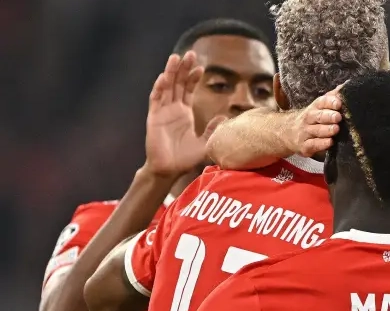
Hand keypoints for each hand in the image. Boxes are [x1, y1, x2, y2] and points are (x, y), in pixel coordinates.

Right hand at [145, 52, 218, 177]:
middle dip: (183, 68)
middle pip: (178, 83)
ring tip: (176, 57)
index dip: (194, 78)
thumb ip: (213, 130)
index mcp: (184, 113)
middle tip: (190, 53)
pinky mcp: (154, 118)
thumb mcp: (205, 143)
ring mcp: (162, 112)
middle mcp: (173, 109)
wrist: (168, 170)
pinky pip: (156, 100)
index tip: (202, 67)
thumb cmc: (185, 158)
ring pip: (166, 87)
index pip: (189, 90)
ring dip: (170, 72)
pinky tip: (164, 78)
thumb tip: (225, 117)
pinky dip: (159, 88)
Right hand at [285, 87, 342, 156]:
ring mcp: (305, 133)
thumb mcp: (319, 107)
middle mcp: (308, 119)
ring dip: (326, 130)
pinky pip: (313, 145)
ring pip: (316, 130)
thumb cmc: (311, 119)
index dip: (329, 102)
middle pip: (318, 116)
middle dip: (328, 116)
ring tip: (336, 129)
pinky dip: (321, 144)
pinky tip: (330, 142)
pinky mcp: (305, 146)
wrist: (287, 133)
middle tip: (338, 117)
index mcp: (314, 108)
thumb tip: (345, 86)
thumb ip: (331, 97)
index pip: (321, 102)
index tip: (338, 103)